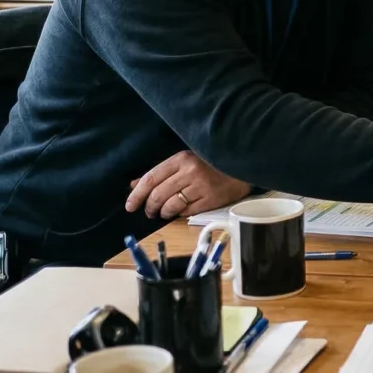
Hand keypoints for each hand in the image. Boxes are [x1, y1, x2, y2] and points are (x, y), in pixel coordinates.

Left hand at [125, 151, 251, 219]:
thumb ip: (160, 173)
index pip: (151, 179)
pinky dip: (180, 214)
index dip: (137, 194)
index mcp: (181, 159)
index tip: (130, 206)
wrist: (242, 165)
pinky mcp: (212, 199)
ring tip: (163, 213)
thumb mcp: (184, 162)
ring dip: (163, 213)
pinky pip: (187, 211)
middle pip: (158, 194)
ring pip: (171, 206)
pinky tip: (181, 211)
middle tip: (149, 212)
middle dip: (149, 207)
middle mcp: (190, 171)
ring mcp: (201, 186)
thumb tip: (134, 185)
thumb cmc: (210, 163)